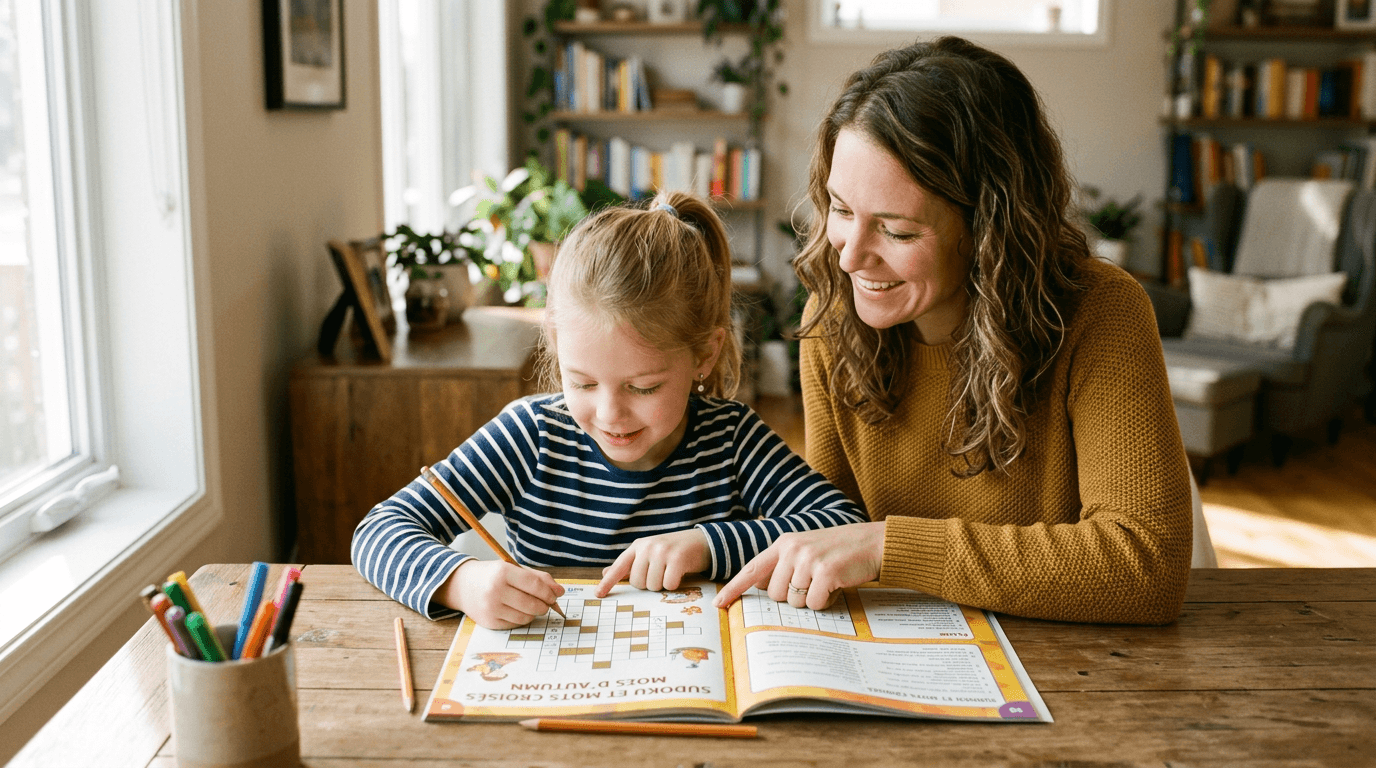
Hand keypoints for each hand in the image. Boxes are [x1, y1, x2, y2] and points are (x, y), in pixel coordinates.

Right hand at [441, 560, 564, 629]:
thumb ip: (538, 578)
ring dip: (534, 613)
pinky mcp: (489, 622)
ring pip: (526, 617)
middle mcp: (495, 590)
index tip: (556, 595)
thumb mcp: (513, 569)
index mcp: (502, 572)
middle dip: (545, 605)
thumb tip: (560, 591)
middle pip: (532, 604)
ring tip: (531, 605)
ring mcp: (491, 608)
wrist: (462, 585)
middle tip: (547, 603)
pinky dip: (522, 619)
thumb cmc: (493, 575)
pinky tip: (517, 610)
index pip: (534, 585)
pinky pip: (515, 624)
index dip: (549, 592)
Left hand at [596, 529, 709, 596]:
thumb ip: (629, 565)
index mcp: (638, 546)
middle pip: (638, 583)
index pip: (619, 567)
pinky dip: (674, 584)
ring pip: (652, 586)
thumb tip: (605, 573)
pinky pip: (668, 585)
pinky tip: (679, 573)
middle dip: (649, 584)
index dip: (608, 582)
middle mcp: (647, 547)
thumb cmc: (672, 551)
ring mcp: (662, 551)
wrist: (701, 542)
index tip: (598, 594)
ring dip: (662, 585)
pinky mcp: (677, 558)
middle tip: (661, 573)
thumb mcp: (649, 554)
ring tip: (670, 571)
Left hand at [712, 521, 885, 610]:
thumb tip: (761, 586)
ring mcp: (808, 560)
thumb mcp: (806, 550)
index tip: (718, 604)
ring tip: (827, 582)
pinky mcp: (825, 572)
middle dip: (792, 598)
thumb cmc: (840, 551)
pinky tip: (837, 586)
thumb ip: (783, 564)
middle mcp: (792, 549)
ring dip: (812, 600)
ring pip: (794, 602)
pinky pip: (815, 604)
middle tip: (813, 584)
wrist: (874, 542)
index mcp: (784, 543)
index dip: (734, 588)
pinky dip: (826, 602)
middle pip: (774, 595)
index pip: (752, 568)